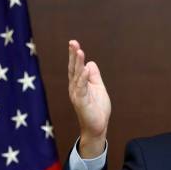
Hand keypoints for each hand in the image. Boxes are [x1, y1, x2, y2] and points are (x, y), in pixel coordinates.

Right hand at [68, 40, 111, 157]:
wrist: (98, 127)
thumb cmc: (97, 108)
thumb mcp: (98, 88)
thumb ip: (94, 76)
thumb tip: (90, 63)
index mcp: (79, 84)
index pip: (76, 67)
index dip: (75, 56)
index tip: (74, 43)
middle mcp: (75, 88)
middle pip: (74, 69)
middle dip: (73, 55)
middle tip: (73, 42)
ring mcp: (77, 95)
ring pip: (76, 76)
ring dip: (78, 63)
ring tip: (79, 51)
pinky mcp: (81, 102)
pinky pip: (82, 88)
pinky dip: (83, 78)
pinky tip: (85, 69)